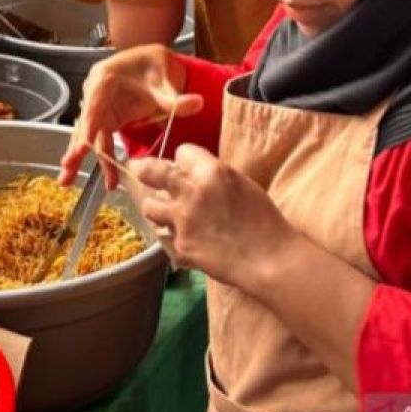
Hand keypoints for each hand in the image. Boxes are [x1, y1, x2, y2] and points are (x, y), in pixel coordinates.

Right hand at [61, 44, 202, 188]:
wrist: (156, 61)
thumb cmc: (155, 62)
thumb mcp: (165, 76)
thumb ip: (175, 96)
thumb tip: (196, 103)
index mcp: (104, 77)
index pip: (94, 104)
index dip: (89, 125)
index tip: (86, 146)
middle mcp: (95, 93)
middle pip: (85, 123)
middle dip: (76, 147)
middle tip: (66, 168)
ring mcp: (100, 107)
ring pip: (89, 136)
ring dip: (80, 158)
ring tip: (66, 180)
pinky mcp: (108, 119)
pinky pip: (102, 140)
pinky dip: (101, 158)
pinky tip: (104, 178)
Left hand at [133, 145, 297, 287]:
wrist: (270, 259)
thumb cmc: (263, 220)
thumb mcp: (240, 184)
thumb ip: (211, 175)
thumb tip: (189, 172)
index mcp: (211, 172)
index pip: (180, 152)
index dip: (184, 160)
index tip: (185, 167)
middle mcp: (190, 192)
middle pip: (149, 170)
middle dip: (144, 169)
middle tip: (140, 170)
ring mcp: (182, 221)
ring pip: (149, 206)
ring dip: (159, 209)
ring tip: (171, 215)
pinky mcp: (180, 245)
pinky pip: (165, 236)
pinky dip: (174, 237)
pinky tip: (189, 241)